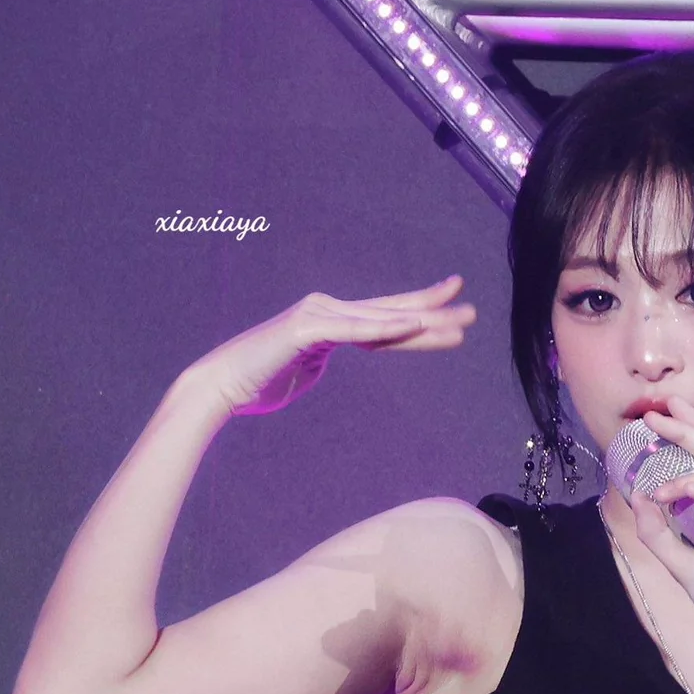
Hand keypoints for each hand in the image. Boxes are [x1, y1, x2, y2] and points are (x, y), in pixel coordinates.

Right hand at [181, 276, 475, 416]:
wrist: (222, 385)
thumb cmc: (260, 381)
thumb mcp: (304, 370)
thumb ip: (323, 359)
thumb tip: (329, 359)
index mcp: (332, 320)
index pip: (385, 316)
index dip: (420, 312)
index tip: (452, 309)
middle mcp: (328, 309)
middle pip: (391, 312)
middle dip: (433, 311)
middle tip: (471, 311)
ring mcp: (317, 315)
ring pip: (380, 320)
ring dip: (422, 322)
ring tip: (458, 324)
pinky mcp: (305, 329)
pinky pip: (353, 331)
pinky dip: (383, 329)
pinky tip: (412, 327)